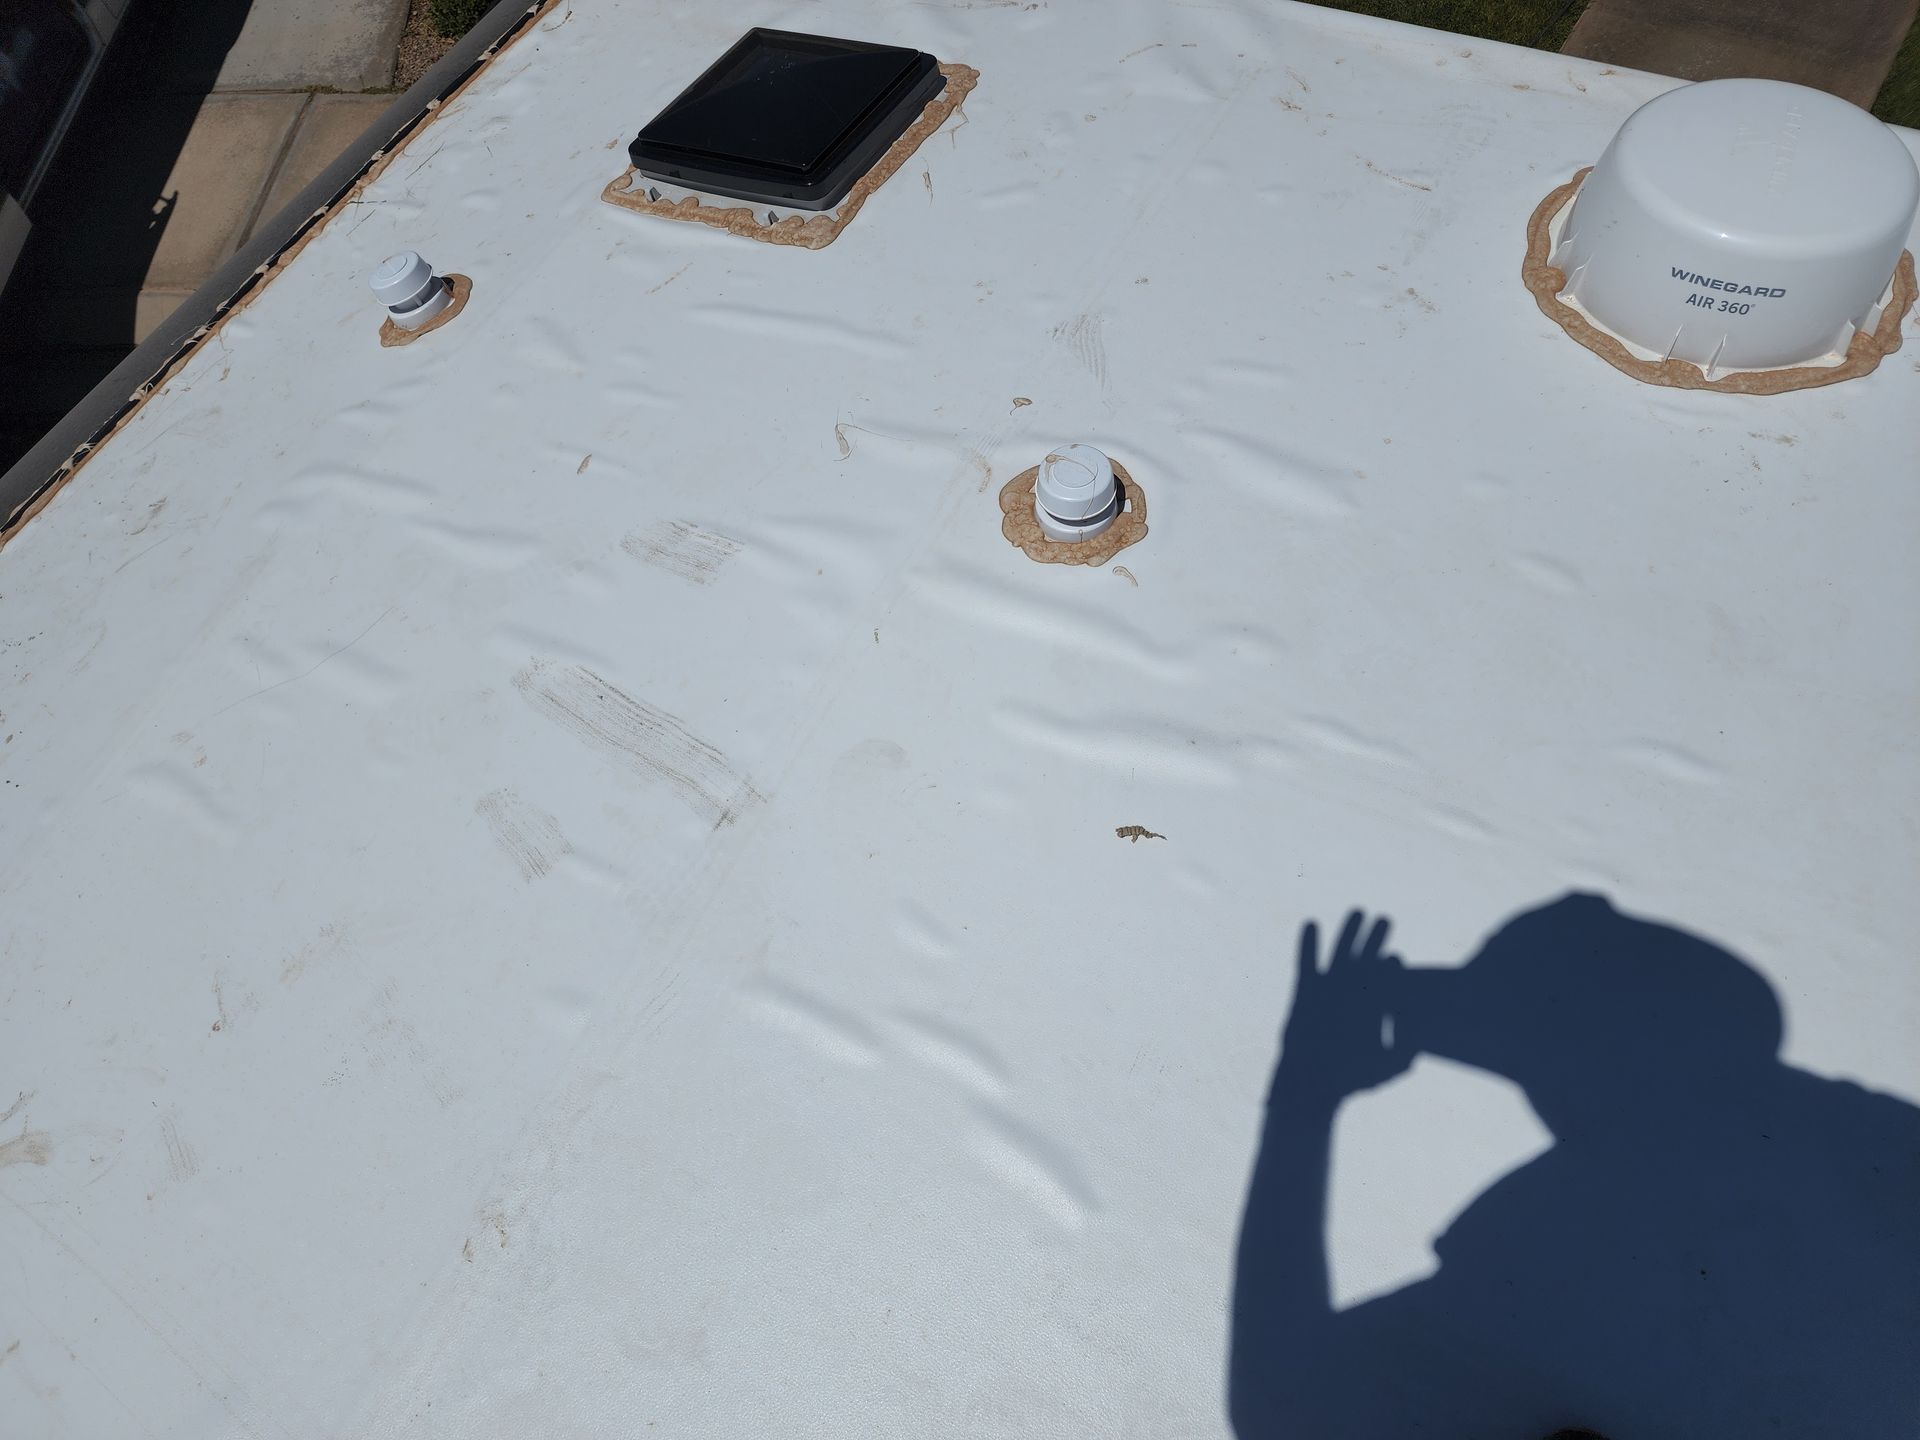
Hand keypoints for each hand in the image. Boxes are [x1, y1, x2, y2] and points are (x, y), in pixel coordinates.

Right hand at [1275, 910, 1410, 1101]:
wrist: (1310, 1086)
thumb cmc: (1349, 1080)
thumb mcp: (1387, 1067)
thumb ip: (1407, 1050)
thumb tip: (1421, 1030)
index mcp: (1375, 1008)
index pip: (1387, 982)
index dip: (1391, 969)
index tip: (1395, 958)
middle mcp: (1353, 994)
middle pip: (1367, 959)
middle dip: (1376, 939)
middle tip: (1386, 919)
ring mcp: (1329, 990)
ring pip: (1340, 954)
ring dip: (1347, 933)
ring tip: (1358, 910)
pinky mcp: (1305, 991)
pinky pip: (1307, 963)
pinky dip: (1308, 945)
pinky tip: (1311, 924)